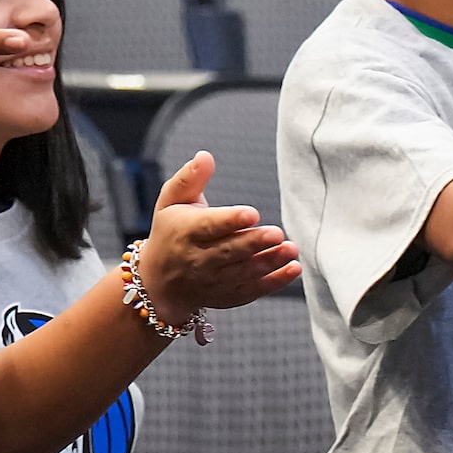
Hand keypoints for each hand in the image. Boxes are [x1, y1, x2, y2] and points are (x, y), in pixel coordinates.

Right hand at [139, 151, 303, 326]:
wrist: (158, 282)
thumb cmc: (171, 233)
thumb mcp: (171, 202)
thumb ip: (189, 179)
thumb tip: (205, 156)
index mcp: (184, 232)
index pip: (208, 227)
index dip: (230, 220)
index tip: (252, 213)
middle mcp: (197, 260)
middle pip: (228, 252)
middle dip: (253, 243)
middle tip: (277, 233)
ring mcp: (212, 281)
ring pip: (243, 272)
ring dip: (269, 262)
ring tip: (291, 249)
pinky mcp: (228, 296)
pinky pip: (252, 290)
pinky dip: (274, 282)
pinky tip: (293, 268)